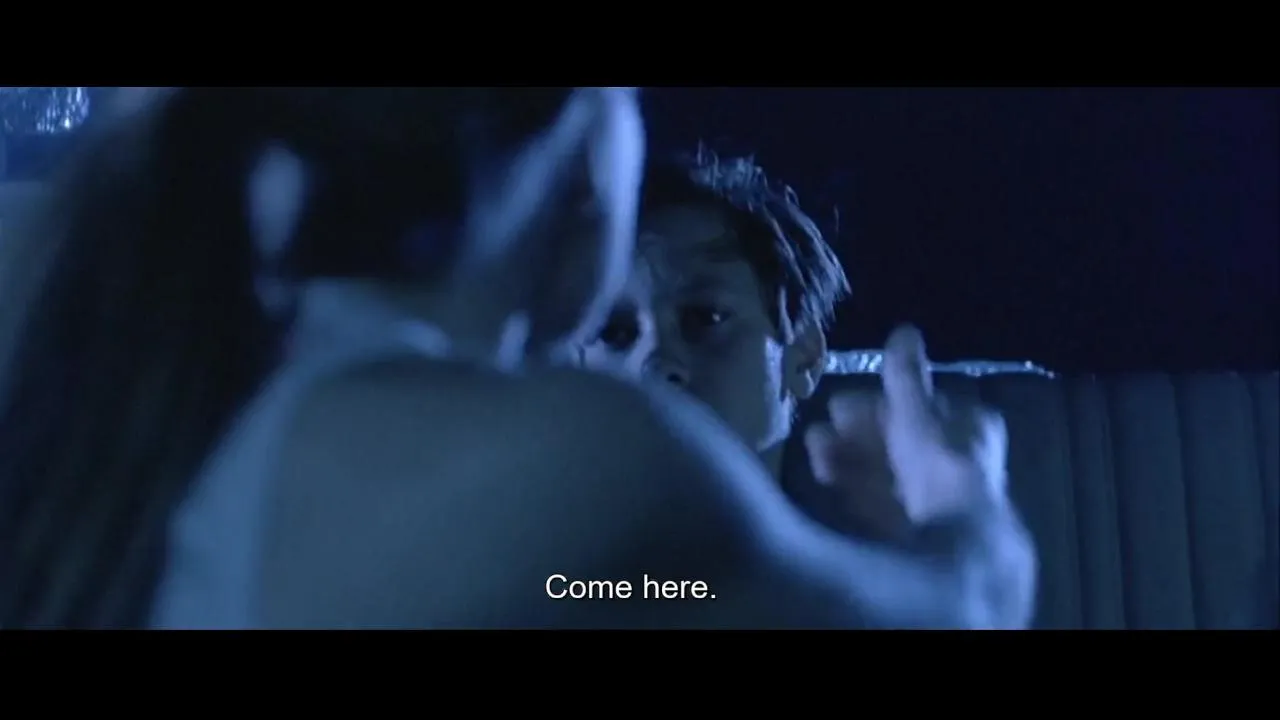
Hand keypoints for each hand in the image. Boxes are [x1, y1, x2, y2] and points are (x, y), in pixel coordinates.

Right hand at [804, 326, 1007, 540]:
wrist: (951, 546)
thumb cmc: (938, 470)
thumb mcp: (916, 413)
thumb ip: (906, 377)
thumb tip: (904, 330)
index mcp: (970, 429)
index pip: (921, 408)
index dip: (881, 404)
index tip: (842, 406)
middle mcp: (961, 464)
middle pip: (902, 442)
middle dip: (859, 435)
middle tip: (821, 431)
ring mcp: (942, 501)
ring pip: (889, 473)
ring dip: (851, 462)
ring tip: (816, 457)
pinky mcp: (921, 534)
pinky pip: (884, 505)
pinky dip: (857, 492)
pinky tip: (828, 483)